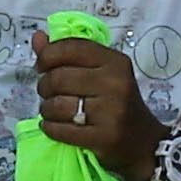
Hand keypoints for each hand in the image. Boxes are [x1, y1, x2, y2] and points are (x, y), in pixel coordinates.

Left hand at [31, 24, 158, 175]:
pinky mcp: (104, 137)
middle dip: (44, 86)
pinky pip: (61, 130)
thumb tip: (38, 38)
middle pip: (58, 78)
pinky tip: (51, 126)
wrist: (143, 143)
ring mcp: (112, 112)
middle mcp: (115, 83)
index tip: (42, 67)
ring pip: (57, 105)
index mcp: (114, 62)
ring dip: (46, 109)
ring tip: (51, 111)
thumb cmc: (117, 103)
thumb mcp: (100, 73)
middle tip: (47, 94)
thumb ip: (68, 54)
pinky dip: (50, 128)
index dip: (47, 56)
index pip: (70, 48)